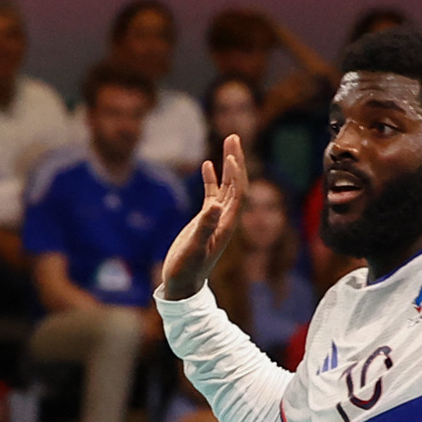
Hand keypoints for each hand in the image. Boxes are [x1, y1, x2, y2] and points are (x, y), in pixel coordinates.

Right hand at [157, 134, 246, 303]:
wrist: (183, 286)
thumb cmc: (186, 270)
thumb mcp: (193, 249)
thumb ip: (205, 227)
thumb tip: (215, 204)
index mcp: (227, 224)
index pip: (238, 192)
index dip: (236, 172)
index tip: (231, 154)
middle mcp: (226, 218)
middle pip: (237, 183)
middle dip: (236, 160)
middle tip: (234, 136)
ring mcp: (216, 218)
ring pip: (227, 186)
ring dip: (228, 164)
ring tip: (228, 141)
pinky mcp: (206, 220)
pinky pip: (212, 194)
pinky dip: (212, 179)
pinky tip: (208, 165)